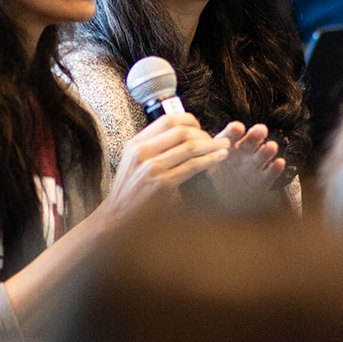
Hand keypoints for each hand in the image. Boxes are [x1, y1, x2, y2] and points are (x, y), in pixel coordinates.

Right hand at [101, 112, 228, 220]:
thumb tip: (178, 139)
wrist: (118, 221)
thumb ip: (151, 150)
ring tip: (224, 147)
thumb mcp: (134, 165)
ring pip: (190, 146)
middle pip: (181, 130)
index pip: (167, 120)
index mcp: (135, 144)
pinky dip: (210, 159)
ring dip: (212, 145)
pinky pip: (193, 165)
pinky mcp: (163, 183)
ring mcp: (152, 167)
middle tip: (215, 140)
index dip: (188, 120)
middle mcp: (142, 152)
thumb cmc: (130, 196)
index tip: (199, 127)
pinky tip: (219, 158)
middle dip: (203, 133)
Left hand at [209, 122, 285, 207]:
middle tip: (260, 130)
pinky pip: (271, 173)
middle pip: (250, 141)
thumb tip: (194, 156)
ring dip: (268, 150)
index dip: (234, 132)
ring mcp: (254, 166)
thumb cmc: (213, 185)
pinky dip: (276, 168)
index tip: (237, 128)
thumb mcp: (203, 173)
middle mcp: (242, 154)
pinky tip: (279, 163)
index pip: (230, 136)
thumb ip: (203, 163)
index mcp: (226, 148)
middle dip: (255, 135)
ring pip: (262, 155)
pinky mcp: (264, 180)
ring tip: (271, 146)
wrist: (224, 206)